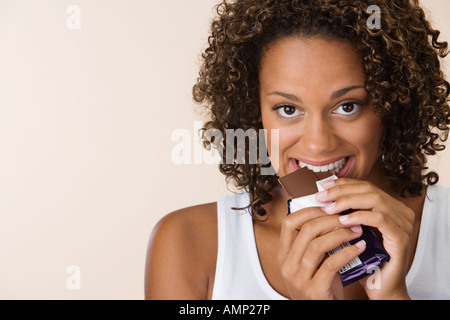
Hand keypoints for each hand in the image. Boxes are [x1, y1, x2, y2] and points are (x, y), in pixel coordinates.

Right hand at [277, 206, 365, 299]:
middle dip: (329, 220)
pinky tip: (359, 247)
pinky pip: (331, 264)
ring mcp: (299, 279)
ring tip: (356, 230)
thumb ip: (314, 242)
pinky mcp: (314, 291)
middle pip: (305, 230)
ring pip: (317, 245)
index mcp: (284, 255)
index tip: (328, 207)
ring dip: (340, 234)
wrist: (321, 314)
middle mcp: (287, 265)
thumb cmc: (321, 287)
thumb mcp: (312, 263)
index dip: (308, 211)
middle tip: (348, 217)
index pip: (288, 223)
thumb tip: (331, 214)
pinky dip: (347, 252)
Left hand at [316, 178, 414, 299]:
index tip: (323, 186)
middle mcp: (400, 212)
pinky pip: (380, 219)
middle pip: (369, 189)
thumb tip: (322, 196)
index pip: (365, 186)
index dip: (343, 184)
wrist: (380, 287)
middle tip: (322, 197)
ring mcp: (403, 224)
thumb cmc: (365, 260)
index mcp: (390, 207)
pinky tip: (343, 221)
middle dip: (342, 191)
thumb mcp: (353, 231)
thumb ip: (346, 213)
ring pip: (375, 200)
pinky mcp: (401, 238)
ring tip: (329, 209)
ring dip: (348, 202)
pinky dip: (359, 217)